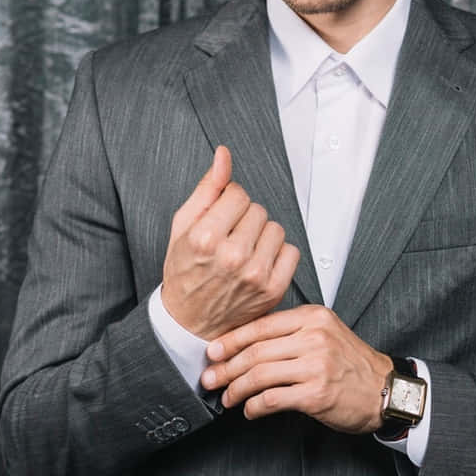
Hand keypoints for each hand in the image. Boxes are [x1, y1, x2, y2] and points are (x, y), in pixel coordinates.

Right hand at [161, 145, 301, 338]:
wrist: (190, 321)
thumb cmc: (184, 270)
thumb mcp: (183, 226)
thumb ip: (207, 188)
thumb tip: (224, 154)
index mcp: (205, 238)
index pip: (238, 193)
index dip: (228, 203)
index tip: (219, 220)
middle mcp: (232, 256)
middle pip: (258, 210)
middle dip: (245, 219)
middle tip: (229, 239)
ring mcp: (255, 274)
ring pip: (276, 229)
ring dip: (263, 235)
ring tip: (243, 252)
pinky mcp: (273, 289)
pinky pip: (291, 251)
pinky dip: (278, 254)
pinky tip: (258, 263)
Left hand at [200, 305, 392, 432]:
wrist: (386, 390)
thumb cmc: (353, 364)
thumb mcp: (326, 333)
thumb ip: (291, 332)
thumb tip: (245, 344)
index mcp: (313, 317)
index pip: (260, 325)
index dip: (231, 340)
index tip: (213, 352)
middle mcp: (314, 337)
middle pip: (255, 351)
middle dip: (226, 368)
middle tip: (210, 379)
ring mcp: (316, 365)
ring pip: (259, 375)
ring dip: (236, 389)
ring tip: (228, 397)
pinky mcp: (316, 393)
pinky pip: (272, 399)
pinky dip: (254, 407)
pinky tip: (250, 410)